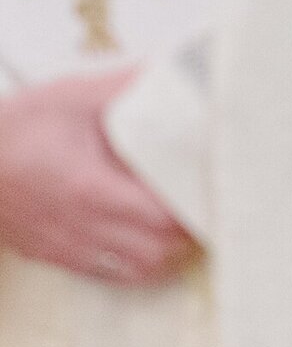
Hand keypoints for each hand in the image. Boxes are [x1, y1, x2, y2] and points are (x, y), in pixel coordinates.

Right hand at [0, 71, 198, 284]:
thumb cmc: (17, 128)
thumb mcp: (73, 97)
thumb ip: (127, 87)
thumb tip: (171, 72)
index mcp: (89, 188)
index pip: (160, 216)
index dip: (195, 208)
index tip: (216, 187)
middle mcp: (81, 228)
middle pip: (157, 252)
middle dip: (190, 232)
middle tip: (207, 201)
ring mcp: (68, 248)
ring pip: (138, 271)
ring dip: (169, 251)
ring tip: (184, 220)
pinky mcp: (57, 256)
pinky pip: (112, 275)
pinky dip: (141, 263)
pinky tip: (150, 238)